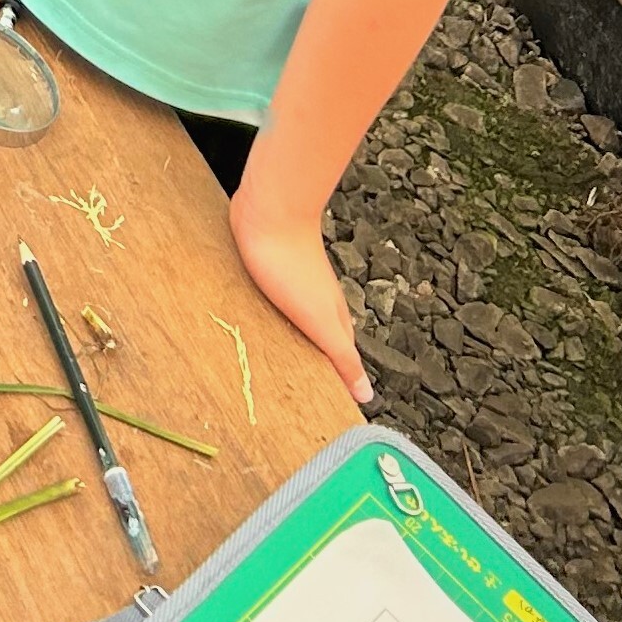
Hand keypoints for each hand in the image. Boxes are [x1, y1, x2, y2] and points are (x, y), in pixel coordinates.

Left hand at [228, 174, 372, 406]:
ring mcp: (293, 283)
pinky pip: (271, 300)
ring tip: (273, 366)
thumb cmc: (294, 266)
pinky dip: (267, 315)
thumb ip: (343, 357)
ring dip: (288, 340)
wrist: (269, 213)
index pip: (341, 358)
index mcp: (333, 316)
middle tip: (296, 394)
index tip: (329, 408)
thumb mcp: (321, 321)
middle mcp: (317, 301)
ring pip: (295, 320)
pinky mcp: (267, 269)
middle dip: (311, 364)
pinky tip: (253, 322)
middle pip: (319, 339)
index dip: (339, 382)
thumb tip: (367, 395)